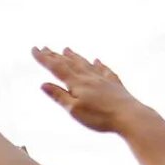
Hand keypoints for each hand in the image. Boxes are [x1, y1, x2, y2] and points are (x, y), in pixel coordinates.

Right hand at [30, 47, 147, 134]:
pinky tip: (97, 60)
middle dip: (55, 55)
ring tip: (67, 49)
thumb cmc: (100, 116)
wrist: (129, 116)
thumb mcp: (74, 109)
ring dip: (75, 56)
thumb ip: (59, 96)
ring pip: (85, 64)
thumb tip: (44, 85)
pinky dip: (98, 64)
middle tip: (45, 47)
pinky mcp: (114, 84)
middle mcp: (89, 77)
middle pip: (69, 63)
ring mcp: (102, 79)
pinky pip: (104, 70)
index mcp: (77, 83)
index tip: (34, 49)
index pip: (56, 68)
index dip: (44, 59)